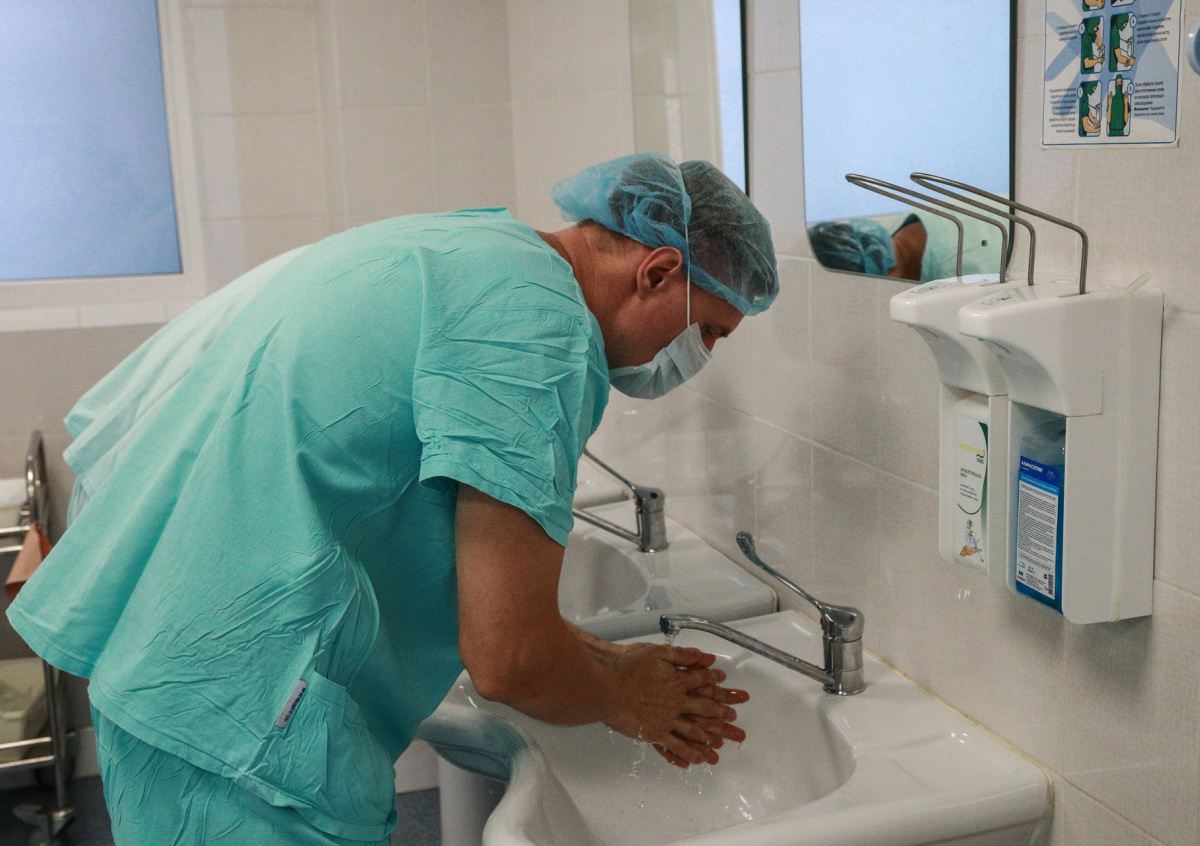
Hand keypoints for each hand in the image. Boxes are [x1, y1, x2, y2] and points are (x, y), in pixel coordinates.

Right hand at [602, 643, 748, 767]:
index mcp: (677, 680)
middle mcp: (676, 701)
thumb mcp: (655, 652)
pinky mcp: (655, 733)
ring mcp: (667, 720)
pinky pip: (676, 746)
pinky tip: (698, 759)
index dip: (714, 679)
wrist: (607, 688)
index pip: (702, 680)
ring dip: (710, 736)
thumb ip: (680, 654)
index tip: (723, 680)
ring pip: (694, 730)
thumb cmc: (627, 668)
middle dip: (722, 713)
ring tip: (721, 743)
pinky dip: (689, 753)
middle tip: (734, 718)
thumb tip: (701, 655)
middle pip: (705, 708)